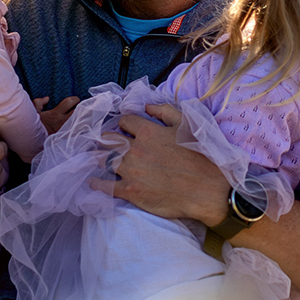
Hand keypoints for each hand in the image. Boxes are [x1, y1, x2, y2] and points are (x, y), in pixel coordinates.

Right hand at [33, 95, 79, 133]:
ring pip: (80, 122)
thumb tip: (47, 98)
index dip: (75, 99)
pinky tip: (80, 126)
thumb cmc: (33, 125)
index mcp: (55, 114)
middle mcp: (62, 121)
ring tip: (83, 116)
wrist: (33, 142)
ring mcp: (66, 130)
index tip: (76, 100)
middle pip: (78, 112)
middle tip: (81, 107)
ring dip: (83, 118)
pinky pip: (78, 132)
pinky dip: (81, 128)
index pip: (69, 102)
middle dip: (81, 108)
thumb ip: (39, 102)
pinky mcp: (67, 137)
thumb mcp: (33, 112)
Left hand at [107, 102, 229, 224]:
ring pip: (103, 160)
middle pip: (108, 140)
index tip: (126, 130)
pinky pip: (105, 186)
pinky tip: (92, 182)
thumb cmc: (201, 156)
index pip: (124, 121)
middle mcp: (135, 149)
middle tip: (108, 144)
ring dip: (101, 158)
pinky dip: (96, 183)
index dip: (124, 125)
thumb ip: (165, 111)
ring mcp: (130, 171)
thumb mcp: (187, 124)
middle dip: (107, 140)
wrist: (207, 189)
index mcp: (148, 131)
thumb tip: (146, 107)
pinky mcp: (130, 191)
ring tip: (99, 160)